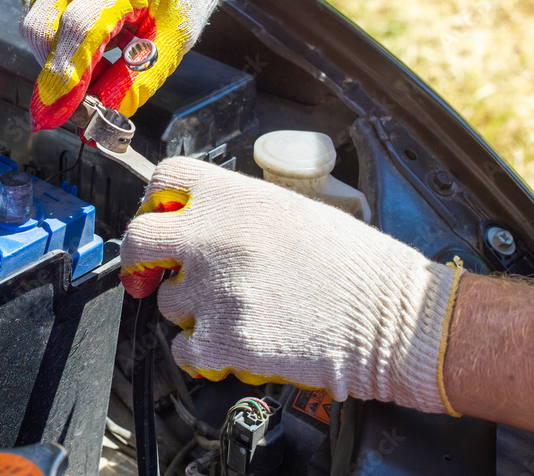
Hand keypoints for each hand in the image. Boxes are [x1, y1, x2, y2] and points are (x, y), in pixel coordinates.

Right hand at [16, 0, 253, 130]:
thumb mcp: (173, 39)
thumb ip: (134, 82)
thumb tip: (100, 124)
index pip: (78, 31)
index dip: (62, 78)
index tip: (51, 117)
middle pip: (38, 26)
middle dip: (51, 68)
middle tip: (83, 88)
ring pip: (32, 13)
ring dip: (54, 45)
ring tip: (104, 44)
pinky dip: (52, 19)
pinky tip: (90, 19)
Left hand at [119, 157, 463, 414]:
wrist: (394, 318)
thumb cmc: (356, 265)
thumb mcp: (293, 210)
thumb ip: (237, 211)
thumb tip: (197, 220)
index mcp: (236, 197)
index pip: (165, 180)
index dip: (155, 201)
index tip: (160, 219)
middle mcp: (216, 237)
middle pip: (139, 239)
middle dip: (141, 260)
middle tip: (150, 274)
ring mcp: (215, 290)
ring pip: (168, 302)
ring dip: (191, 311)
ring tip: (236, 311)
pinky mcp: (223, 340)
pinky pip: (182, 350)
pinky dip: (201, 354)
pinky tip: (232, 346)